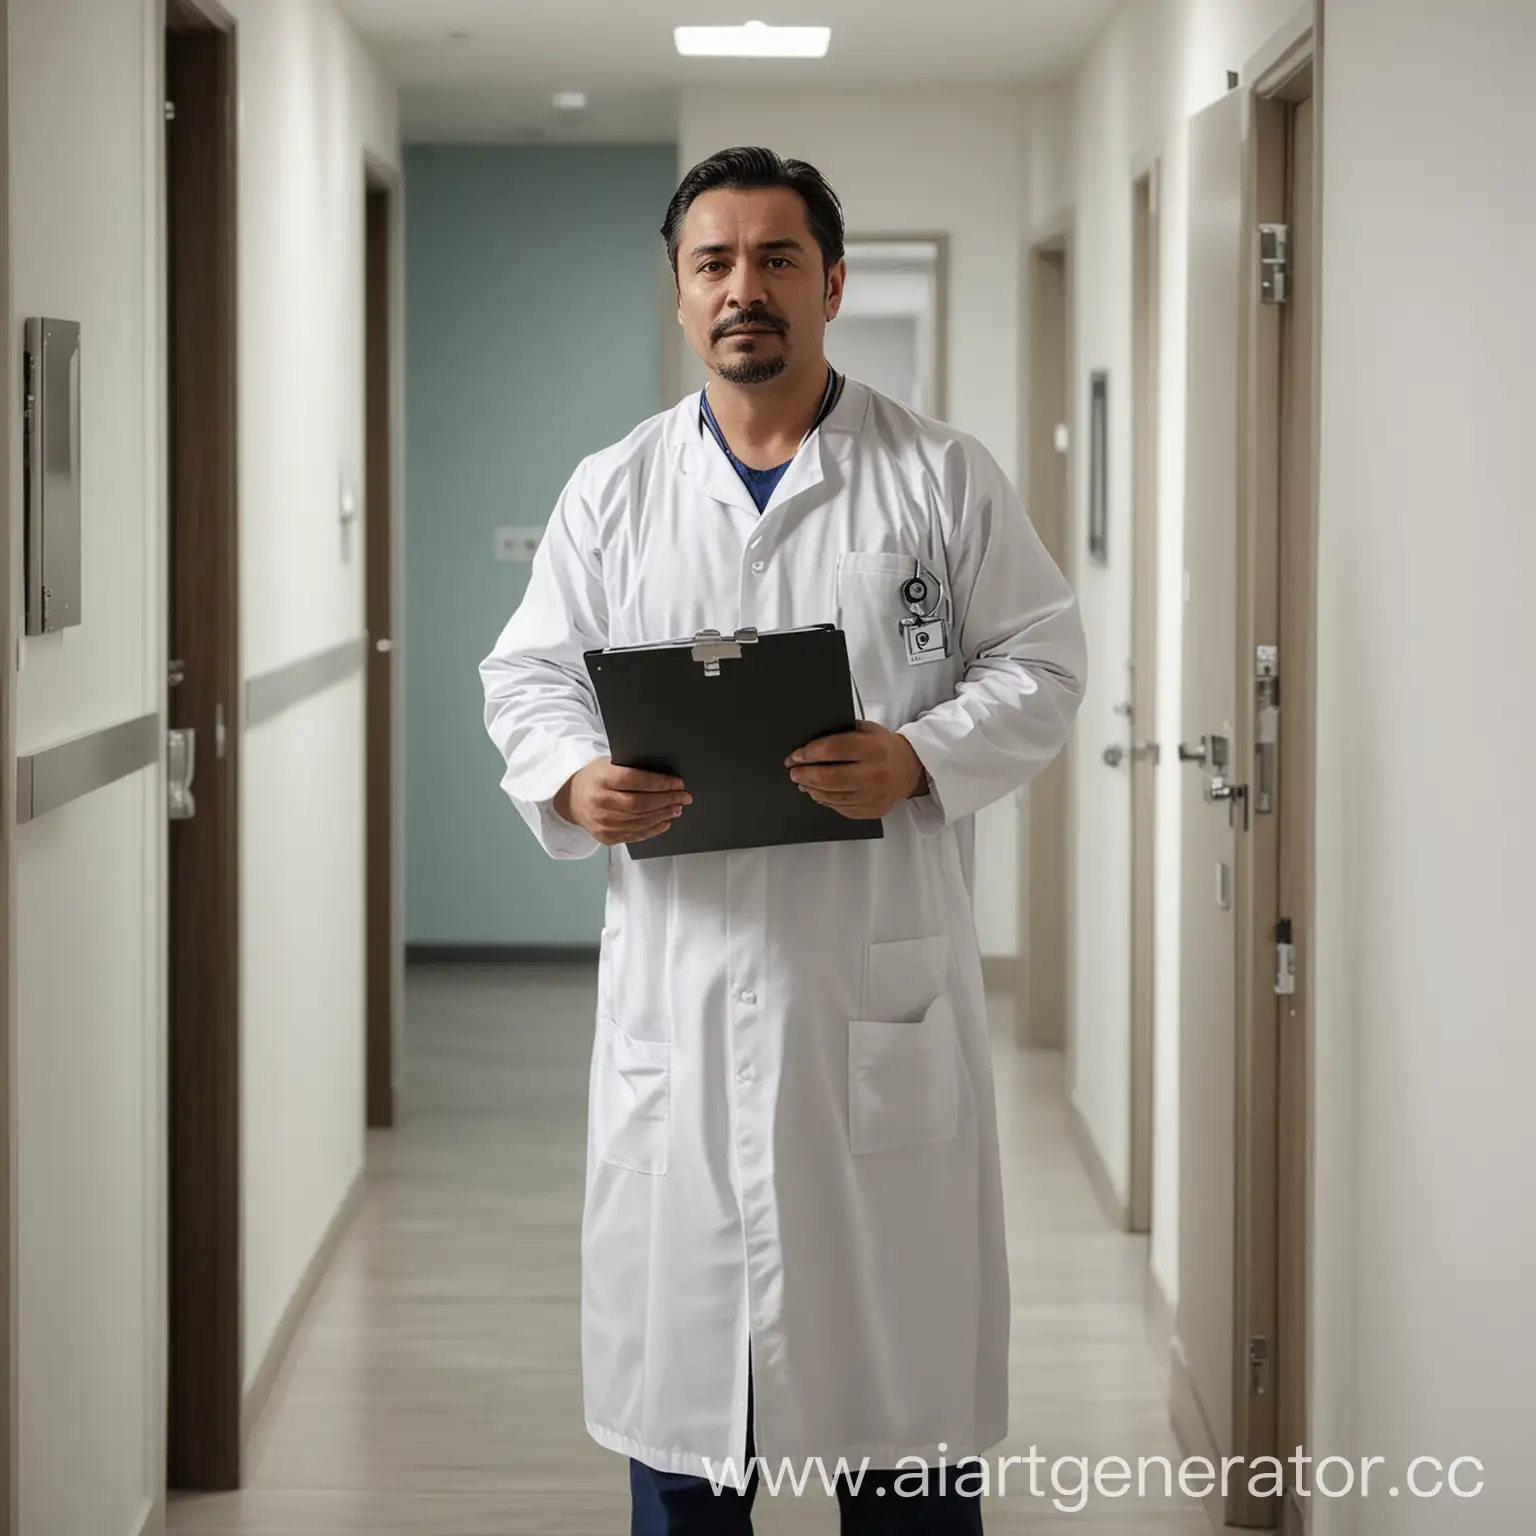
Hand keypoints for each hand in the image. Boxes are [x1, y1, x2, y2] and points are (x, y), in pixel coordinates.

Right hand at [555, 758, 690, 845]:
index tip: (678, 783)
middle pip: (641, 804)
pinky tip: (665, 822)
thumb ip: (631, 769)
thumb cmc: (596, 778)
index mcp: (601, 779)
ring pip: (640, 821)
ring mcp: (603, 823)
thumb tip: (666, 776)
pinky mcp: (606, 837)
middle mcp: (601, 802)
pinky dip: (654, 829)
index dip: (660, 783)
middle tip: (684, 797)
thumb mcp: (608, 764)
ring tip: (677, 808)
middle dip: (667, 800)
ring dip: (663, 815)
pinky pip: (635, 835)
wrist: (571, 799)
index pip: (636, 781)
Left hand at [786, 721, 927, 819]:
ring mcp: (873, 795)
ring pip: (833, 795)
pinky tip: (817, 793)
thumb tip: (812, 741)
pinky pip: (841, 807)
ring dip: (812, 788)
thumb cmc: (884, 747)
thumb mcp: (869, 730)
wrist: (910, 770)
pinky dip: (825, 800)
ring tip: (802, 782)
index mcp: (873, 749)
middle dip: (805, 774)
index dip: (809, 754)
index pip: (832, 750)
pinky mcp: (871, 810)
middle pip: (829, 777)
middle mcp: (874, 774)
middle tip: (793, 771)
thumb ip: (844, 732)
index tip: (794, 756)